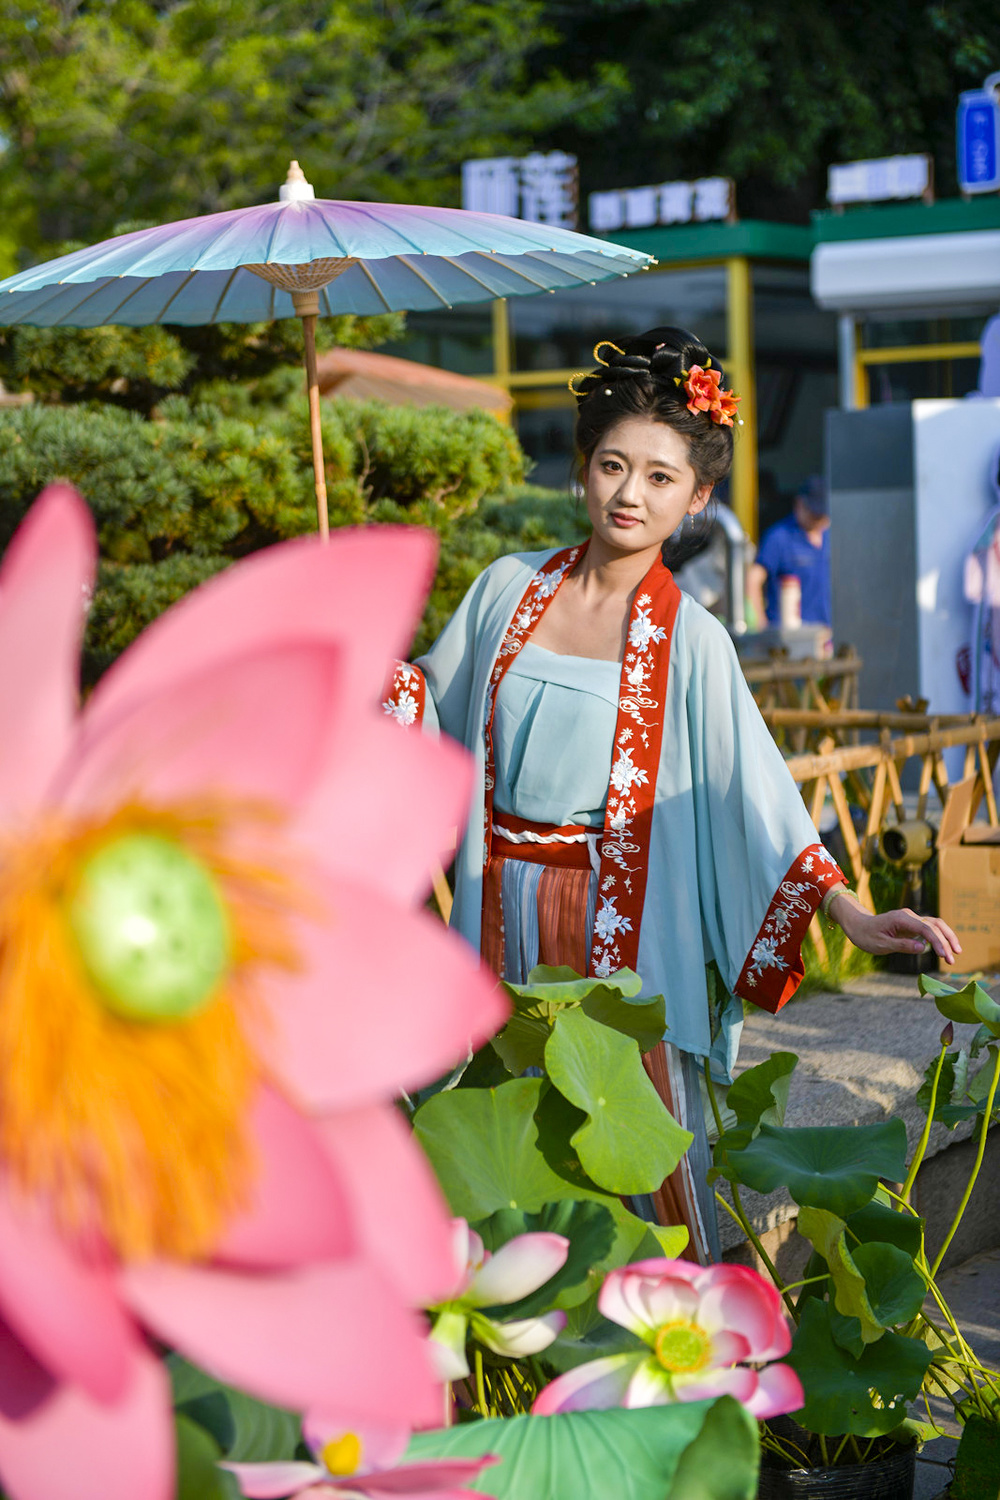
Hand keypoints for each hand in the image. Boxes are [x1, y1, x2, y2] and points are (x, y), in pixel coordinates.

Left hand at [829, 892, 960, 965]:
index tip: (943, 955)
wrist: (858, 925)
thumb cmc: (866, 935)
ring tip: (955, 953)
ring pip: (935, 925)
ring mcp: (911, 919)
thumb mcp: (881, 944)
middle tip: (952, 959)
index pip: (925, 929)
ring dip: (946, 938)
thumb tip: (922, 948)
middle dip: (946, 941)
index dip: (937, 942)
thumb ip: (902, 945)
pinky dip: (940, 937)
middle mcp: (909, 916)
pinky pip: (930, 929)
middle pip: (935, 925)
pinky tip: (945, 948)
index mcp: (901, 919)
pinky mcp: (912, 924)